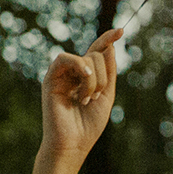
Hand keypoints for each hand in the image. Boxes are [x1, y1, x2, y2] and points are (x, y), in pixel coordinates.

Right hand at [40, 27, 122, 156]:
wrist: (73, 143)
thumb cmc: (89, 125)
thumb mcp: (107, 96)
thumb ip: (109, 72)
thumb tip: (110, 47)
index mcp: (87, 76)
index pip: (97, 51)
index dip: (108, 39)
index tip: (122, 30)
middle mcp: (74, 72)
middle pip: (97, 55)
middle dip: (104, 77)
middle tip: (95, 97)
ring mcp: (62, 74)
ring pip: (86, 58)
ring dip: (94, 80)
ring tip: (86, 99)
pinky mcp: (50, 78)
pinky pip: (65, 58)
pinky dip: (79, 68)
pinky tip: (84, 83)